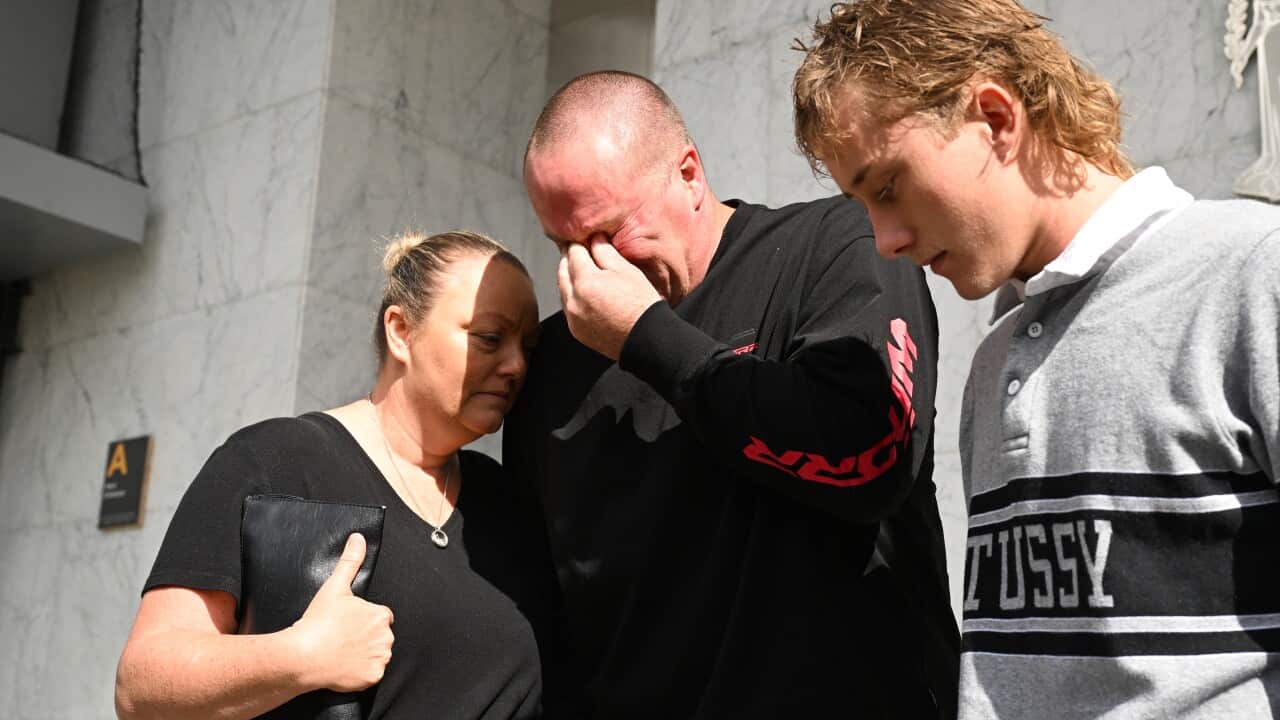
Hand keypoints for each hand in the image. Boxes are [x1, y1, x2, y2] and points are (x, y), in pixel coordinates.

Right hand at [288, 533, 394, 692]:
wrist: (303, 655)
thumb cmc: (318, 621)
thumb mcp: (335, 586)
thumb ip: (350, 561)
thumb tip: (358, 538)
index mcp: (381, 614)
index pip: (379, 617)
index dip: (361, 620)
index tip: (345, 624)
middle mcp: (386, 636)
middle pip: (379, 637)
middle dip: (364, 638)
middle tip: (341, 638)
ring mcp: (380, 658)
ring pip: (377, 655)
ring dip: (364, 655)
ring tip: (341, 652)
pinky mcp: (372, 677)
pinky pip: (371, 675)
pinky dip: (360, 674)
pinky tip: (344, 666)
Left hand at [559, 236, 662, 358]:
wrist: (646, 339)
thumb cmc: (641, 305)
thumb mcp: (626, 271)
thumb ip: (605, 252)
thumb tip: (594, 239)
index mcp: (586, 282)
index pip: (574, 253)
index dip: (578, 243)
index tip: (582, 238)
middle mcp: (574, 301)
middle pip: (563, 271)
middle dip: (569, 258)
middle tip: (577, 249)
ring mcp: (573, 317)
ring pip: (562, 289)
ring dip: (568, 277)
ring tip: (581, 269)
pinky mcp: (576, 330)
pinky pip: (567, 307)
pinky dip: (571, 296)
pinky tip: (584, 292)